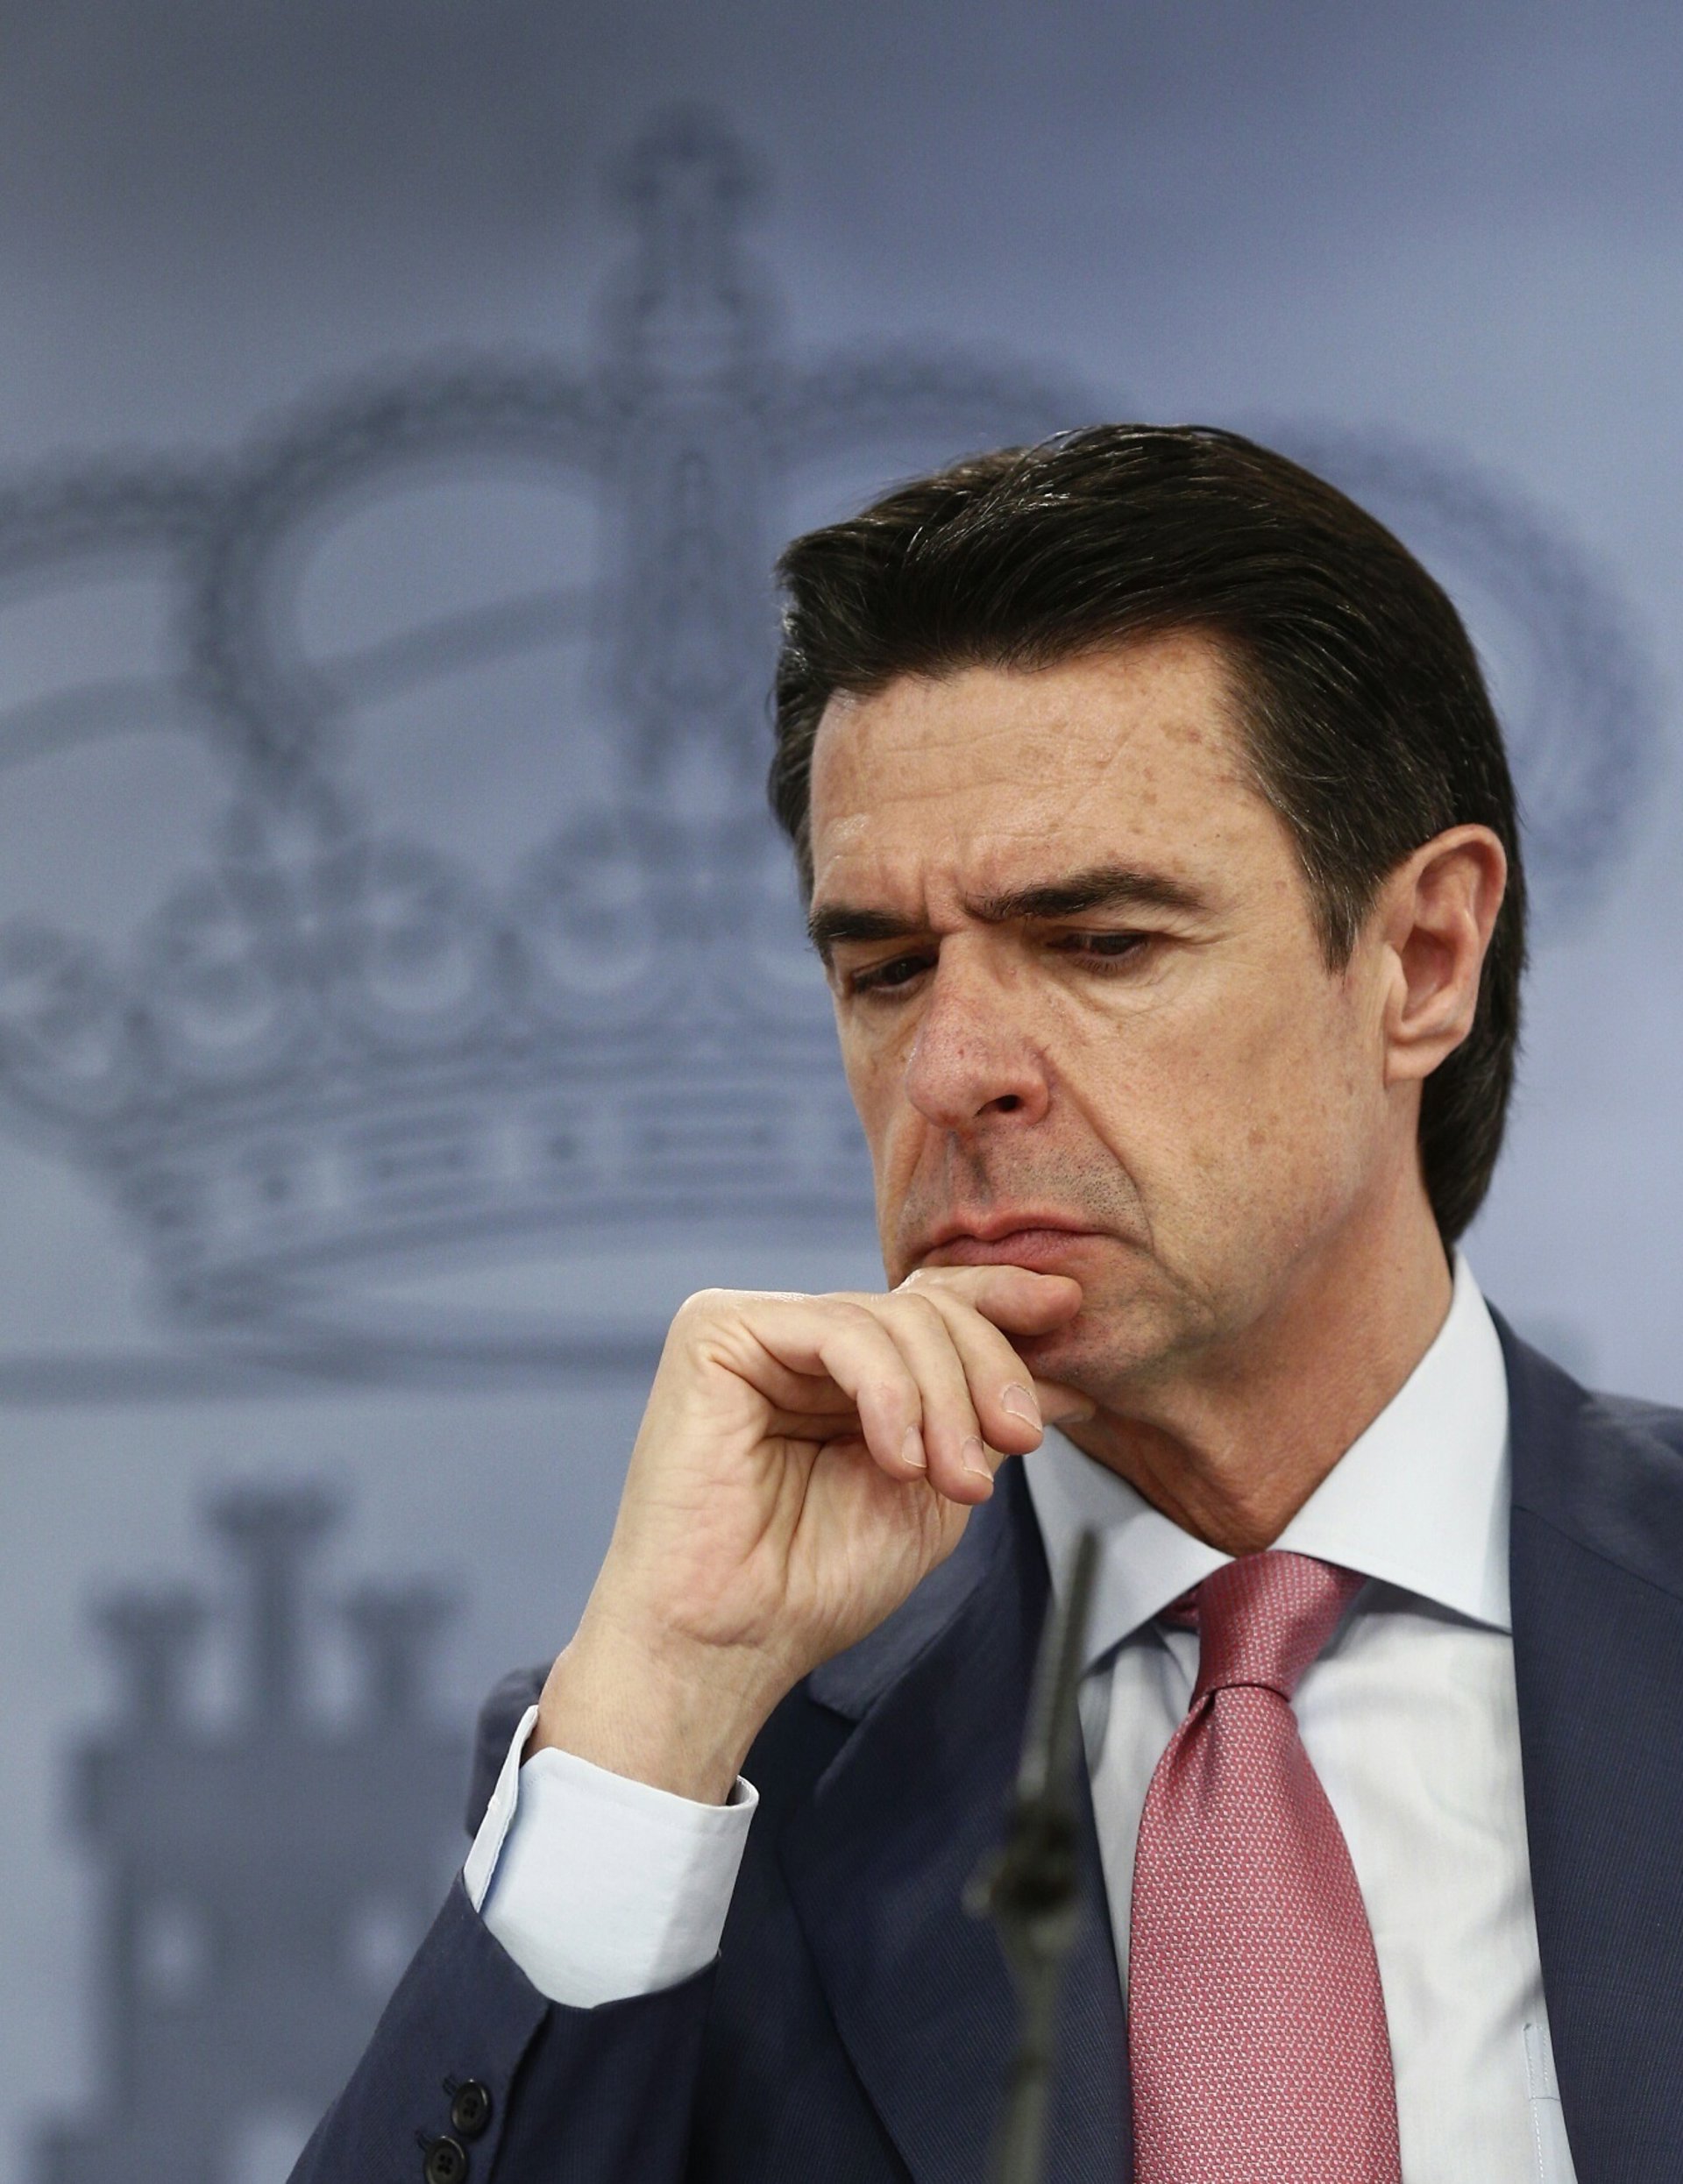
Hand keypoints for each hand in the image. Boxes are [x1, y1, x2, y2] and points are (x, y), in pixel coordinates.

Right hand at [531, 1266, 1091, 1800]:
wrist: (731, 1644)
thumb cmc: (816, 1582)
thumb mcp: (934, 1488)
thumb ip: (982, 1420)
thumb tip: (1063, 1366)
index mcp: (845, 1371)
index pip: (930, 1302)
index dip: (1000, 1300)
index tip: (1069, 1308)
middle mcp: (798, 1338)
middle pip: (924, 1304)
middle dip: (988, 1369)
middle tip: (1018, 1441)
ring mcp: (756, 1328)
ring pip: (893, 1317)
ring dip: (947, 1400)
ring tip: (955, 1481)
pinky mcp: (717, 1333)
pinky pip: (839, 1330)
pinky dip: (891, 1393)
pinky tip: (898, 1459)